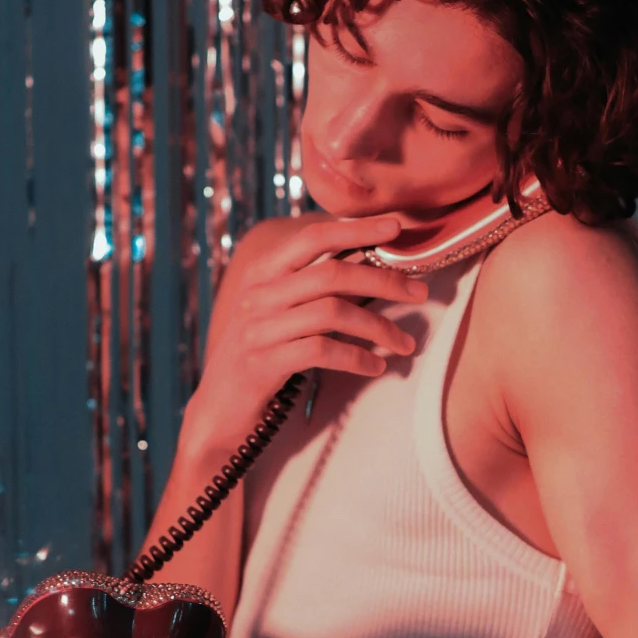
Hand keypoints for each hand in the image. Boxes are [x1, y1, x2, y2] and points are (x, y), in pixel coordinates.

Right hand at [183, 208, 429, 453]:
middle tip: (420, 293)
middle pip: (331, 274)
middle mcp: (259, 294)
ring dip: (379, 327)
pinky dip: (357, 358)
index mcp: (263, 273)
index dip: (356, 228)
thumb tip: (369, 264)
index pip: (313, 237)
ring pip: (332, 312)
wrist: (217, 410)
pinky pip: (322, 352)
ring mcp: (259, 329)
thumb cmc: (259, 357)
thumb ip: (313, 288)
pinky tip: (376, 367)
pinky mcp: (264, 364)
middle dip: (384, 281)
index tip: (395, 227)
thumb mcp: (280, 313)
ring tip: (406, 343)